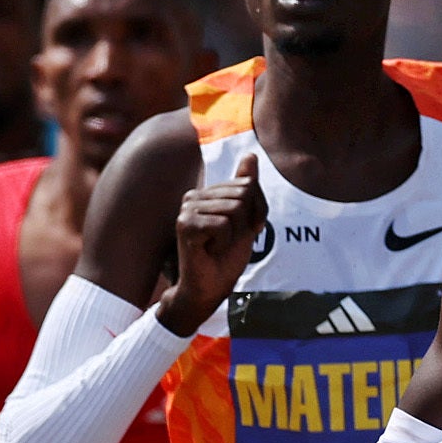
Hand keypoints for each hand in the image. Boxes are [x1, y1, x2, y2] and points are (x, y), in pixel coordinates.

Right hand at [158, 169, 267, 333]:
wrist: (209, 288)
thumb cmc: (226, 258)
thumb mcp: (246, 220)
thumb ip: (248, 190)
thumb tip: (251, 155)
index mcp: (207, 193)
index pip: (248, 186)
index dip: (257, 212)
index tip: (243, 231)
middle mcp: (193, 196)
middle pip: (243, 195)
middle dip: (247, 223)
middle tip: (229, 242)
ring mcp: (187, 209)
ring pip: (234, 209)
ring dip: (235, 235)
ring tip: (218, 246)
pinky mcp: (185, 224)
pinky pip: (223, 224)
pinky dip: (225, 242)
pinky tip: (210, 250)